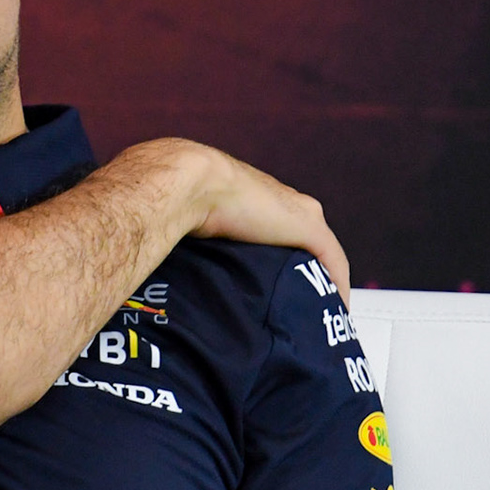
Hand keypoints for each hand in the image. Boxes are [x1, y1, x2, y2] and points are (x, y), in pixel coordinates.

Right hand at [125, 139, 350, 294]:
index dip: (277, 255)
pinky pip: (333, 262)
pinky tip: (335, 308)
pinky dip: (336, 285)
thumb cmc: (172, 193)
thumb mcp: (178, 218)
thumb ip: (177, 233)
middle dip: (305, 271)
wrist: (183, 179)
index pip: (276, 227)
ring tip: (318, 310)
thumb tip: (152, 256)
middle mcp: (280, 201)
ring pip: (323, 252)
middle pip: (307, 240)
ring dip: (322, 280)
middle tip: (300, 304)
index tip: (271, 283)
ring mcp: (296, 213)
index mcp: (252, 196)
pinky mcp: (307, 227)